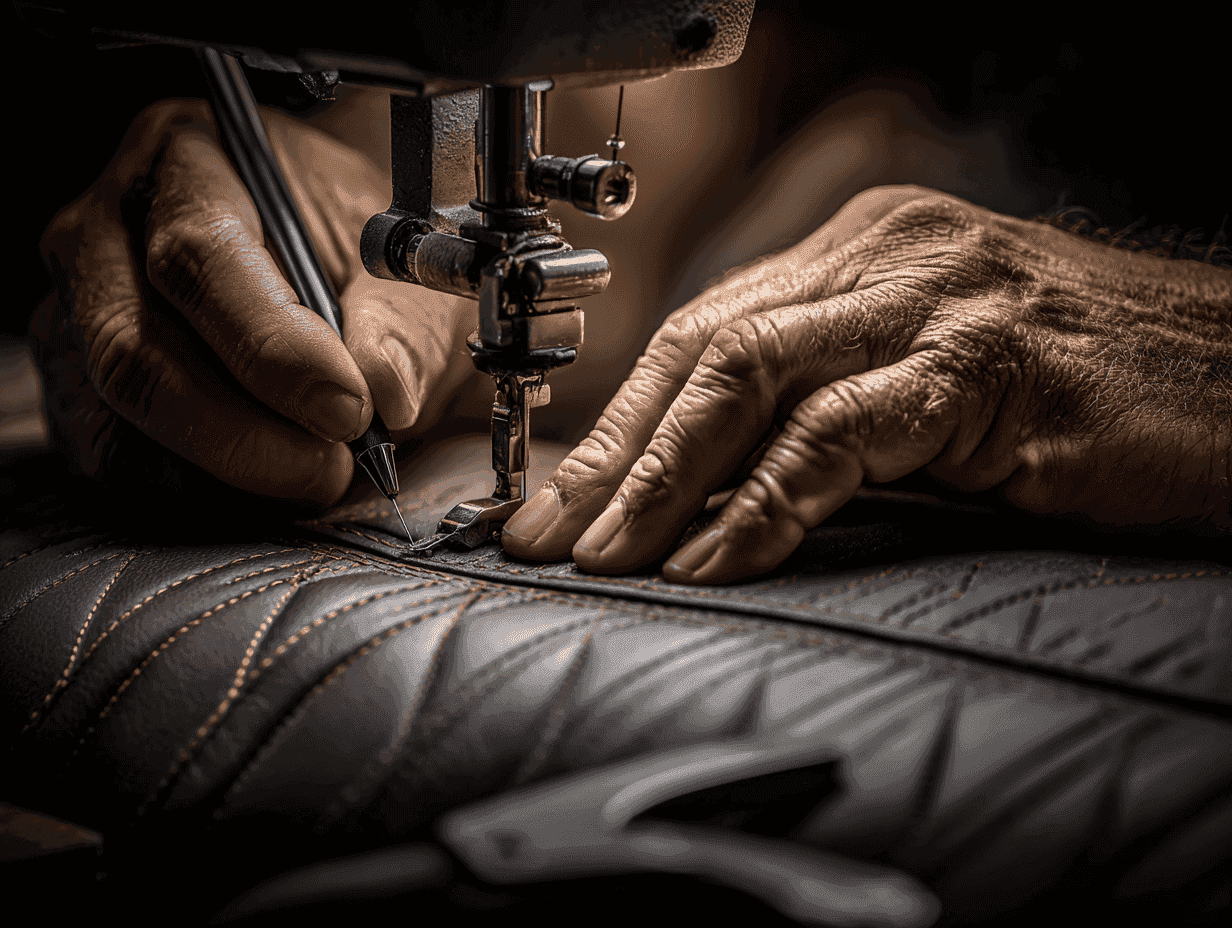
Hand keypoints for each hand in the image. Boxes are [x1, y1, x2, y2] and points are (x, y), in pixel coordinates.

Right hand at [33, 96, 474, 504]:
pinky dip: (192, 484)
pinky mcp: (77, 378)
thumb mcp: (407, 273)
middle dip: (240, 432)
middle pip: (134, 345)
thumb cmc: (366, 257)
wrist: (342, 268)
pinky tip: (260, 476)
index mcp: (194, 158)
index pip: (202, 254)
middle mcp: (110, 224)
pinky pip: (111, 453)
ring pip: (116, 414)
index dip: (273, 346)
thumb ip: (403, 324)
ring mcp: (79, 305)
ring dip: (220, 466)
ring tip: (310, 471)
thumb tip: (382, 387)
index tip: (348, 410)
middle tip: (330, 467)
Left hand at [502, 186, 1231, 582]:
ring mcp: (934, 302)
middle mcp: (886, 257)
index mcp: (863, 251)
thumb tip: (711, 485)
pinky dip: (765, 504)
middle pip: (707, 348)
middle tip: (551, 536)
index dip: (621, 420)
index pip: (705, 330)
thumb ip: (825, 404)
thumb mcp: (925, 376)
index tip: (561, 501)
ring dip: (664, 478)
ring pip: (751, 377)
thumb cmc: (1083, 387)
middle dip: (617, 451)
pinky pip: (841, 432)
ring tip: (611, 558)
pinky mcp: (987, 368)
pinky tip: (718, 562)